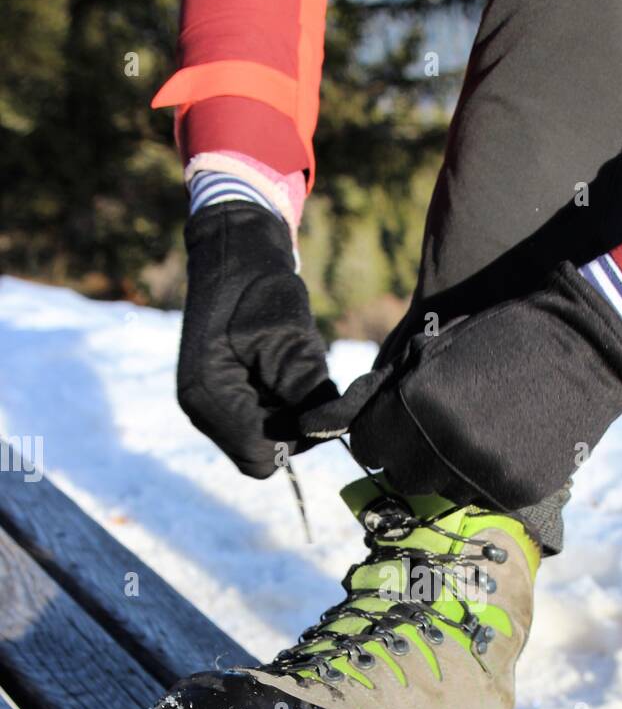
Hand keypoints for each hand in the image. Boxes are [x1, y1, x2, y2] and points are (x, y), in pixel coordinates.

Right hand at [178, 201, 340, 477]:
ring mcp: (205, 404)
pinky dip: (279, 403)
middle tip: (305, 377)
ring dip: (287, 412)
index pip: (262, 456)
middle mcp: (200, 408)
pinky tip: (279, 368)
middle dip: (293, 425)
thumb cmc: (263, 288)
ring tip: (289, 365)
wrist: (237, 252)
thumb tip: (334, 432)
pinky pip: (257, 421)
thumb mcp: (294, 341)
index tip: (319, 398)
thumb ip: (312, 393)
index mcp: (207, 396)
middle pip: (261, 452)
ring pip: (263, 439)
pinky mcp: (217, 396)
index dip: (299, 436)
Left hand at [345, 264, 621, 509]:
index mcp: (417, 405)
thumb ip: (380, 392)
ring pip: (441, 494)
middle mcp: (444, 447)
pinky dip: (484, 479)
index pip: (368, 446)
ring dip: (448, 472)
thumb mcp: (433, 352)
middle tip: (437, 430)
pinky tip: (503, 446)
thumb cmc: (500, 338)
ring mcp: (482, 474)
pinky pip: (480, 498)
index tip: (398, 422)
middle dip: (410, 455)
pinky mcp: (516, 491)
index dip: (380, 433)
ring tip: (475, 436)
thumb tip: (321, 423)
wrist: (585, 344)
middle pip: (401, 476)